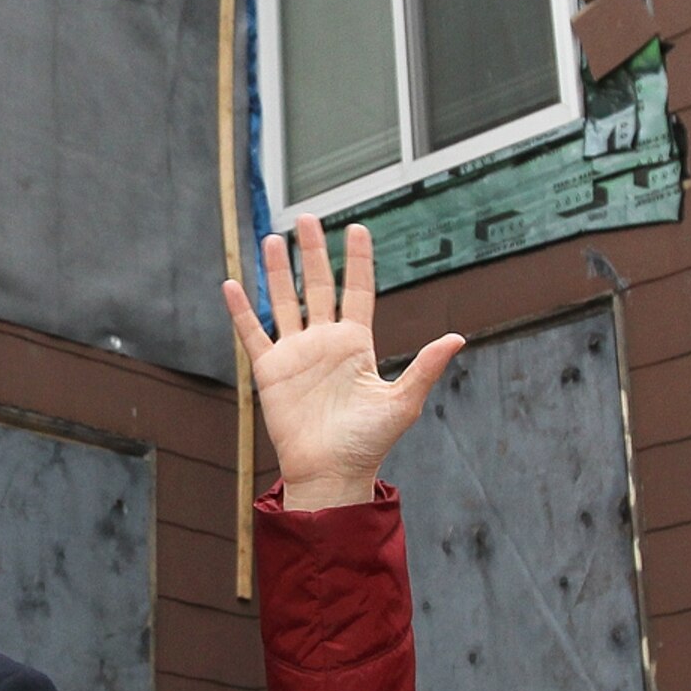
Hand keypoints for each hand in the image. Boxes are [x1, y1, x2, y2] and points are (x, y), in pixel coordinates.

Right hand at [222, 215, 463, 510]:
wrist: (331, 472)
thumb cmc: (368, 443)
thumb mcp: (402, 402)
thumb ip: (425, 367)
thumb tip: (458, 338)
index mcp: (357, 344)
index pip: (357, 291)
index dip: (357, 261)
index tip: (358, 229)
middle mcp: (325, 342)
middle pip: (318, 286)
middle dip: (313, 252)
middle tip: (308, 218)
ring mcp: (296, 354)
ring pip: (284, 301)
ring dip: (278, 271)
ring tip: (273, 239)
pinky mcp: (270, 371)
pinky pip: (252, 334)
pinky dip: (241, 311)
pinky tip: (232, 285)